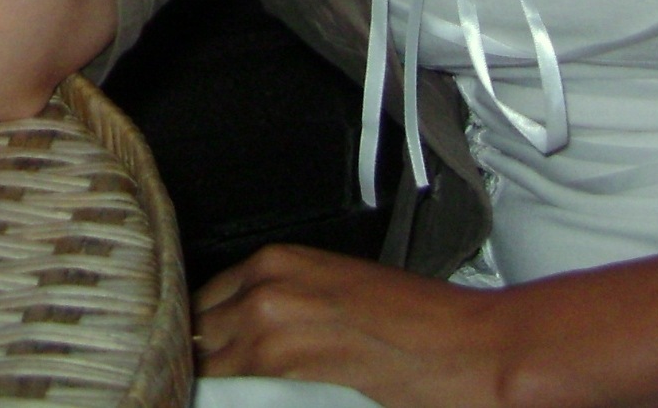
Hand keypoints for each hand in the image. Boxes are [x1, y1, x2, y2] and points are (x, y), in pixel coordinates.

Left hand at [193, 244, 504, 407]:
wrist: (464, 346)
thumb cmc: (414, 323)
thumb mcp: (333, 291)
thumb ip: (279, 308)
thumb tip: (235, 344)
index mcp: (275, 263)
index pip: (197, 306)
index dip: (198, 340)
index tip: (200, 363)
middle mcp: (263, 292)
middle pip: (193, 339)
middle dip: (199, 366)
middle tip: (210, 387)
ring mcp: (267, 337)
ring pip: (203, 373)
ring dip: (213, 390)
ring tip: (235, 396)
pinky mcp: (282, 379)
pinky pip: (229, 398)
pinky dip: (233, 401)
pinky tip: (253, 402)